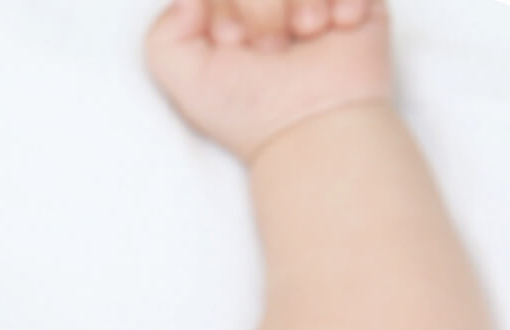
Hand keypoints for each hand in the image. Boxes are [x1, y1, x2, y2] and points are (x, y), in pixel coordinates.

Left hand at [145, 0, 394, 163]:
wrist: (313, 125)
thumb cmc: (248, 107)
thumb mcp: (182, 77)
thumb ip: (163, 34)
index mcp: (228, 15)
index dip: (224, 4)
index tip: (231, 42)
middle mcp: (269, 7)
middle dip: (261, 7)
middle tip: (270, 47)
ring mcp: (312, 3)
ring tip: (306, 33)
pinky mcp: (358, 3)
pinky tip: (338, 27)